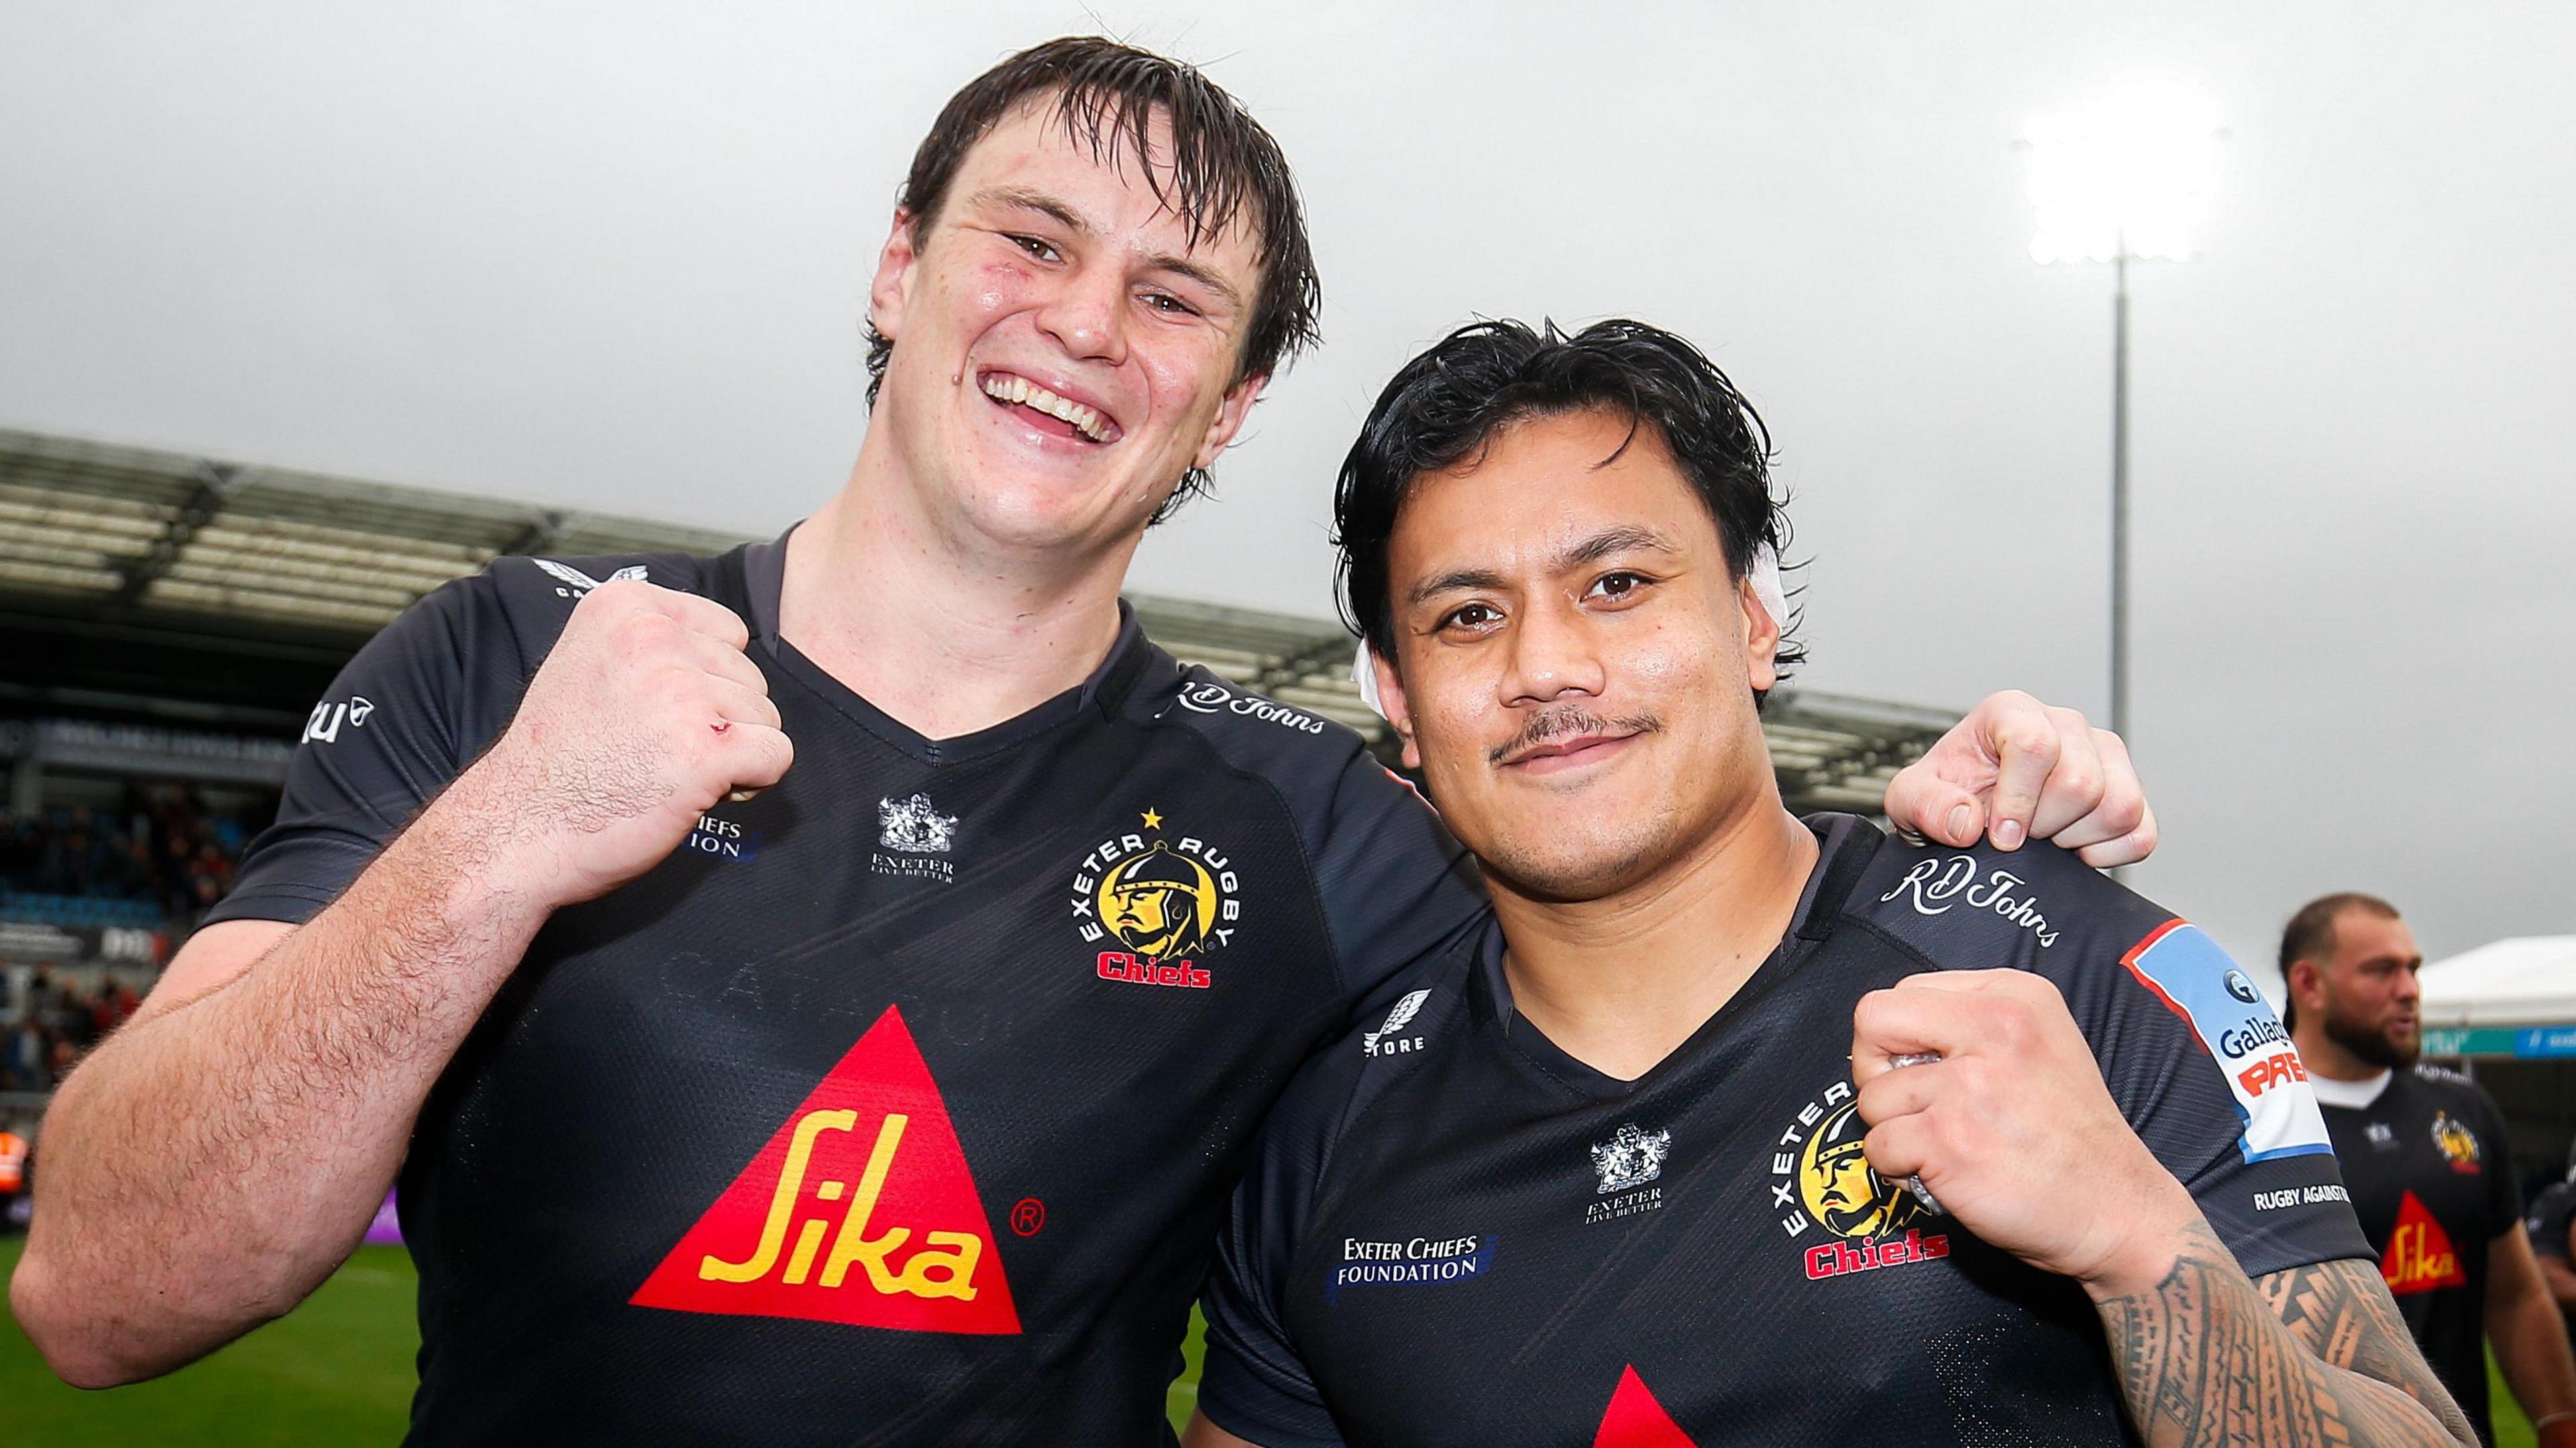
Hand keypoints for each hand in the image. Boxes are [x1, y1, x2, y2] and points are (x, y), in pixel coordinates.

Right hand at [465, 580, 791, 907]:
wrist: (514, 831)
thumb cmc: (558, 759)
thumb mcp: (592, 663)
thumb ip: (657, 644)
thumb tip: (731, 647)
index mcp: (627, 605)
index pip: (728, 632)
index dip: (707, 680)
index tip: (656, 712)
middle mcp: (655, 637)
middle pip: (750, 676)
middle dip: (721, 720)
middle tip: (653, 750)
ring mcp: (681, 691)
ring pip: (767, 717)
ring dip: (732, 753)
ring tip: (665, 771)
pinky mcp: (706, 750)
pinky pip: (776, 755)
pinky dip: (750, 782)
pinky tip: (695, 792)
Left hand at [1852, 969, 2197, 1296]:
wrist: (2118, 1212)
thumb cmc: (2070, 1136)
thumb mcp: (2039, 1045)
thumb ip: (1969, 1026)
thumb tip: (1890, 1041)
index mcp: (2014, 996)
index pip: (1905, 991)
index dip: (1899, 1037)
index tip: (1927, 1072)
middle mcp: (1994, 1028)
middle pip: (1872, 1020)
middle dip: (1872, 1067)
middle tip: (1907, 1104)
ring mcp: (1970, 1085)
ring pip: (1872, 1096)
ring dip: (1893, 1130)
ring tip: (1942, 1148)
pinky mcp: (1950, 1140)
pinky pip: (1877, 1147)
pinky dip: (1897, 1170)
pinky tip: (1941, 1175)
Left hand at [1883, 691, 2155, 866]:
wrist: (1970, 814)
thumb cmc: (1946, 795)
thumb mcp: (1910, 799)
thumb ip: (1925, 806)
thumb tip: (1967, 824)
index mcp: (2012, 712)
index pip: (2035, 745)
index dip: (2018, 800)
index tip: (1999, 834)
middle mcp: (2066, 725)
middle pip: (2080, 782)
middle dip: (2043, 824)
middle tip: (2018, 835)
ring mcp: (2106, 756)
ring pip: (2118, 806)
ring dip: (2075, 838)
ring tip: (2043, 837)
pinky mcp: (2132, 792)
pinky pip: (2142, 832)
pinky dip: (2107, 854)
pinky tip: (2072, 850)